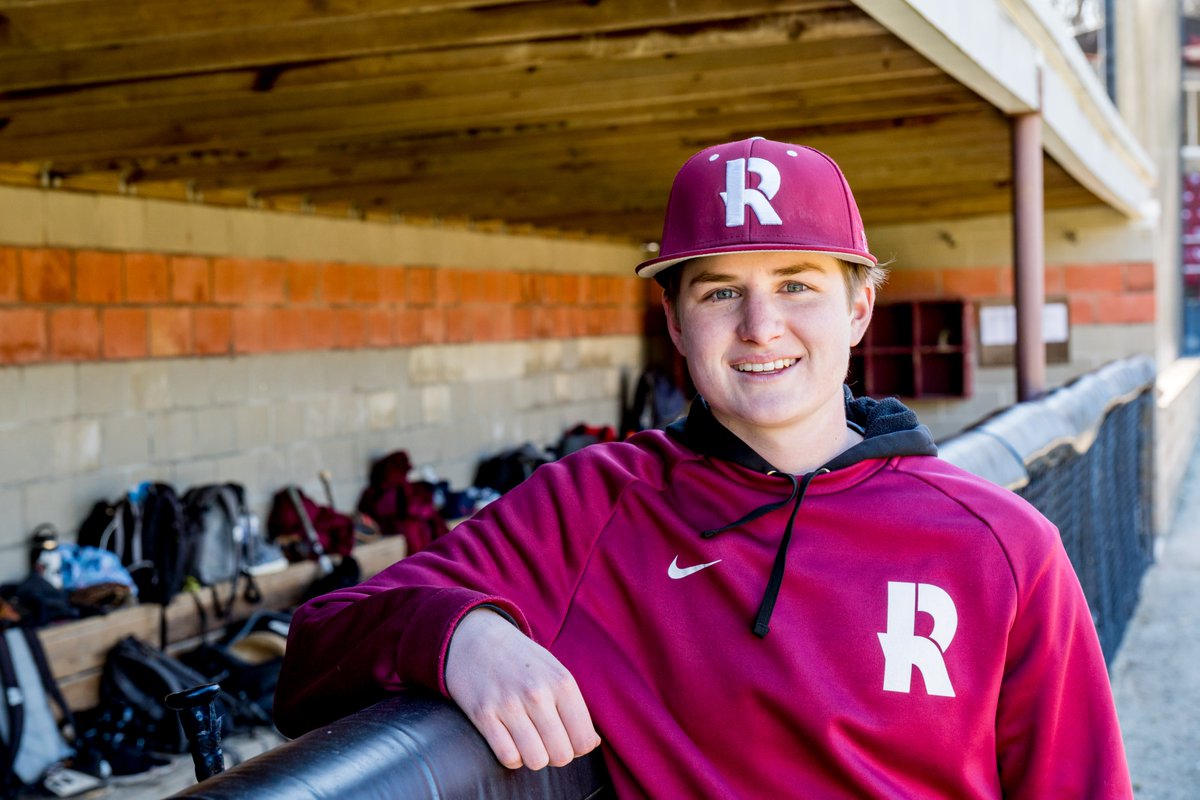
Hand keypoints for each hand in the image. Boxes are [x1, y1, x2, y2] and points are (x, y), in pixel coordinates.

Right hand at [445, 607, 600, 769]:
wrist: (476, 637)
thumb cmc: (521, 660)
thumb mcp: (554, 671)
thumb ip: (574, 706)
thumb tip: (592, 743)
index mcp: (561, 682)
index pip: (584, 740)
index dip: (578, 748)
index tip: (567, 739)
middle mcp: (537, 693)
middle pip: (561, 755)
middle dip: (556, 755)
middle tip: (546, 740)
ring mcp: (508, 704)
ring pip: (536, 760)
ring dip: (534, 757)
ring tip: (529, 741)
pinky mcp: (483, 714)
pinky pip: (508, 756)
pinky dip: (512, 756)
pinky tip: (510, 740)